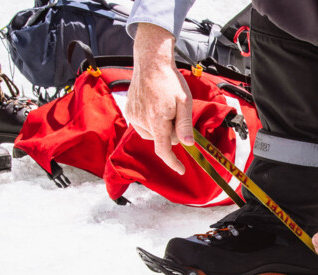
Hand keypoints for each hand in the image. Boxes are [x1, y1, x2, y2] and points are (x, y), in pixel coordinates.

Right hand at [127, 23, 194, 173]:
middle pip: (161, 139)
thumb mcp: (184, 102)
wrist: (150, 62)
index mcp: (157, 120)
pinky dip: (151, 121)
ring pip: (152, 133)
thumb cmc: (168, 80)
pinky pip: (143, 125)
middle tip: (176, 113)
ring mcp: (133, 116)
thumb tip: (187, 143)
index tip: (181, 169)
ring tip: (164, 107)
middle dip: (171, 132)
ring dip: (161, 127)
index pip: (163, 149)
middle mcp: (142, 120)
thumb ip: (185, 124)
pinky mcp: (129, 111)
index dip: (172, 162)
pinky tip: (155, 106)